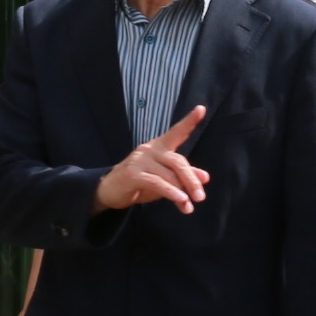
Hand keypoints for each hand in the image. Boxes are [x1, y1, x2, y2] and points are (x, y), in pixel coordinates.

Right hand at [93, 107, 209, 214]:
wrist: (110, 190)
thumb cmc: (141, 181)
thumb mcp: (165, 178)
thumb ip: (183, 176)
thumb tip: (206, 178)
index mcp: (160, 146)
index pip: (176, 132)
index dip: (189, 121)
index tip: (201, 109)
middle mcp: (150, 149)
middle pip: (178, 161)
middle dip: (191, 180)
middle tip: (200, 197)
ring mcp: (140, 160)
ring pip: (169, 174)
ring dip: (182, 192)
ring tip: (189, 206)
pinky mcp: (133, 174)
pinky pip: (157, 183)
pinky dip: (171, 193)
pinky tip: (181, 200)